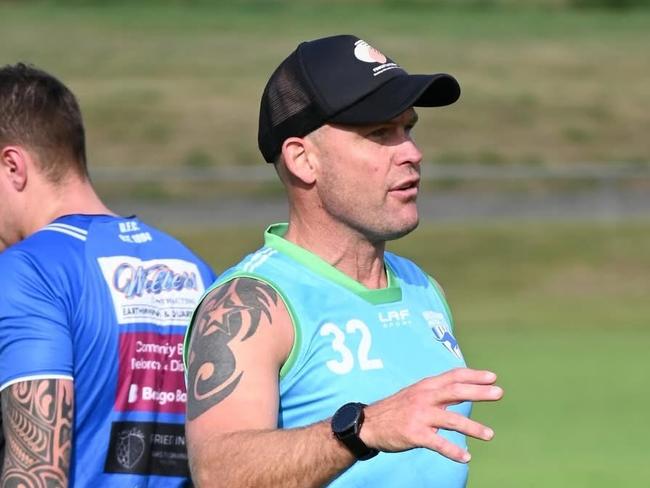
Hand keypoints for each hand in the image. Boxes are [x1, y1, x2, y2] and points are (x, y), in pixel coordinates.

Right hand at [359, 368, 502, 462]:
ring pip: (451, 420)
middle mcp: (424, 398)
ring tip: (490, 434)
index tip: (492, 376)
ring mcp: (420, 416)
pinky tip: (465, 457)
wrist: (369, 424)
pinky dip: (453, 451)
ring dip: (472, 427)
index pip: (453, 376)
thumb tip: (463, 389)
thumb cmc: (397, 409)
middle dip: (479, 392)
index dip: (473, 375)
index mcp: (426, 386)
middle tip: (499, 393)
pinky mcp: (415, 434)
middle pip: (455, 392)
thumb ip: (437, 392)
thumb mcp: (416, 393)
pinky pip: (438, 443)